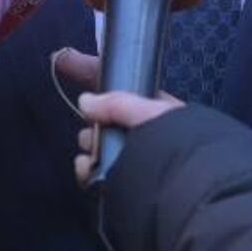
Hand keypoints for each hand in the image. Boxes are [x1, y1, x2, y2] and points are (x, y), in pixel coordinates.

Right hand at [53, 47, 182, 185]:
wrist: (188, 190)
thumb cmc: (176, 143)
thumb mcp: (151, 111)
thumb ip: (117, 102)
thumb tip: (84, 102)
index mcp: (157, 109)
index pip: (120, 85)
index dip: (92, 71)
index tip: (64, 60)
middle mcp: (145, 134)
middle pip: (105, 119)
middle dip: (92, 119)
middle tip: (89, 122)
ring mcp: (134, 161)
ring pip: (98, 146)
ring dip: (90, 146)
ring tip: (92, 151)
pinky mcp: (123, 186)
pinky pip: (96, 174)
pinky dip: (88, 170)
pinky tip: (88, 169)